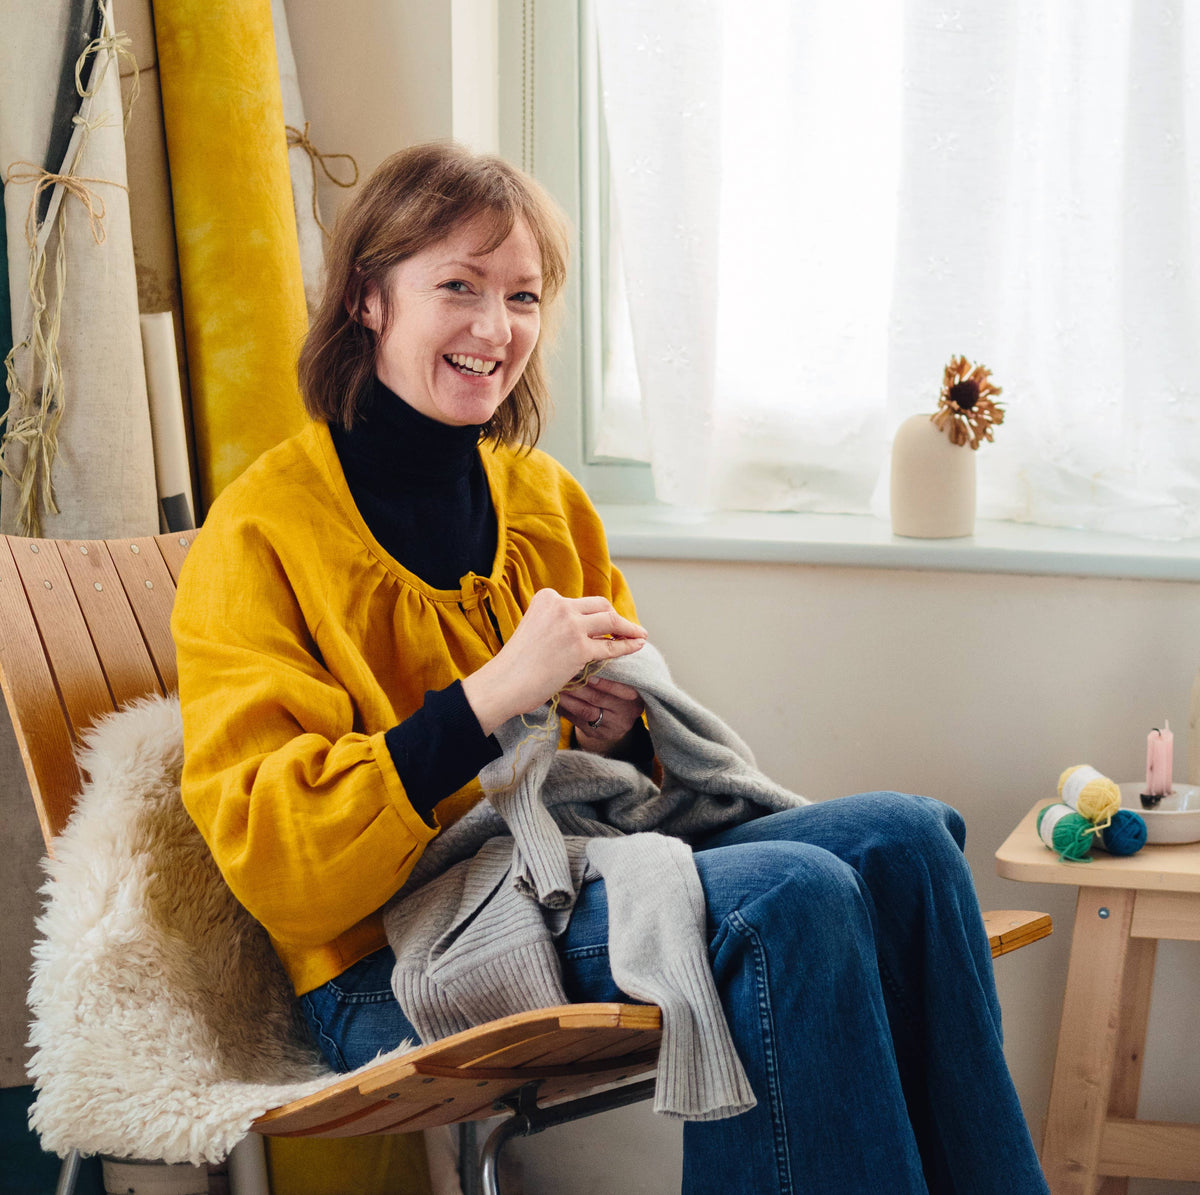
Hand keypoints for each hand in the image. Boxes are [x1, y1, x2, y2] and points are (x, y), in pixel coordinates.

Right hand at [461, 588, 646, 735]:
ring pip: (611, 622)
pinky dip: (628, 645)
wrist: (505, 683)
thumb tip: (580, 628)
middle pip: (600, 606)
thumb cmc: (516, 663)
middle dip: (615, 616)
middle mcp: (560, 606)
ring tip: (640, 634)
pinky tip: (638, 645)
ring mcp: (571, 626)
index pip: (581, 602)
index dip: (596, 613)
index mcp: (546, 598)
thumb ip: (554, 623)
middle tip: (626, 628)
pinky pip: (612, 646)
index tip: (605, 622)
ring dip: (629, 628)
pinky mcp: (580, 648)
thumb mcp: (533, 629)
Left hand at [560, 676, 645, 754]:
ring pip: (586, 711)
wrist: (617, 718)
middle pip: (599, 698)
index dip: (603, 681)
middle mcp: (627, 714)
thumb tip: (591, 653)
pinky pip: (577, 721)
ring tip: (556, 686)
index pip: (621, 688)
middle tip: (563, 674)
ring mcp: (612, 726)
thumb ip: (614, 670)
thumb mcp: (623, 682)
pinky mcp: (597, 734)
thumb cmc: (617, 692)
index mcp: (635, 697)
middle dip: (579, 685)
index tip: (586, 670)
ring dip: (568, 698)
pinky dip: (565, 709)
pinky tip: (556, 699)